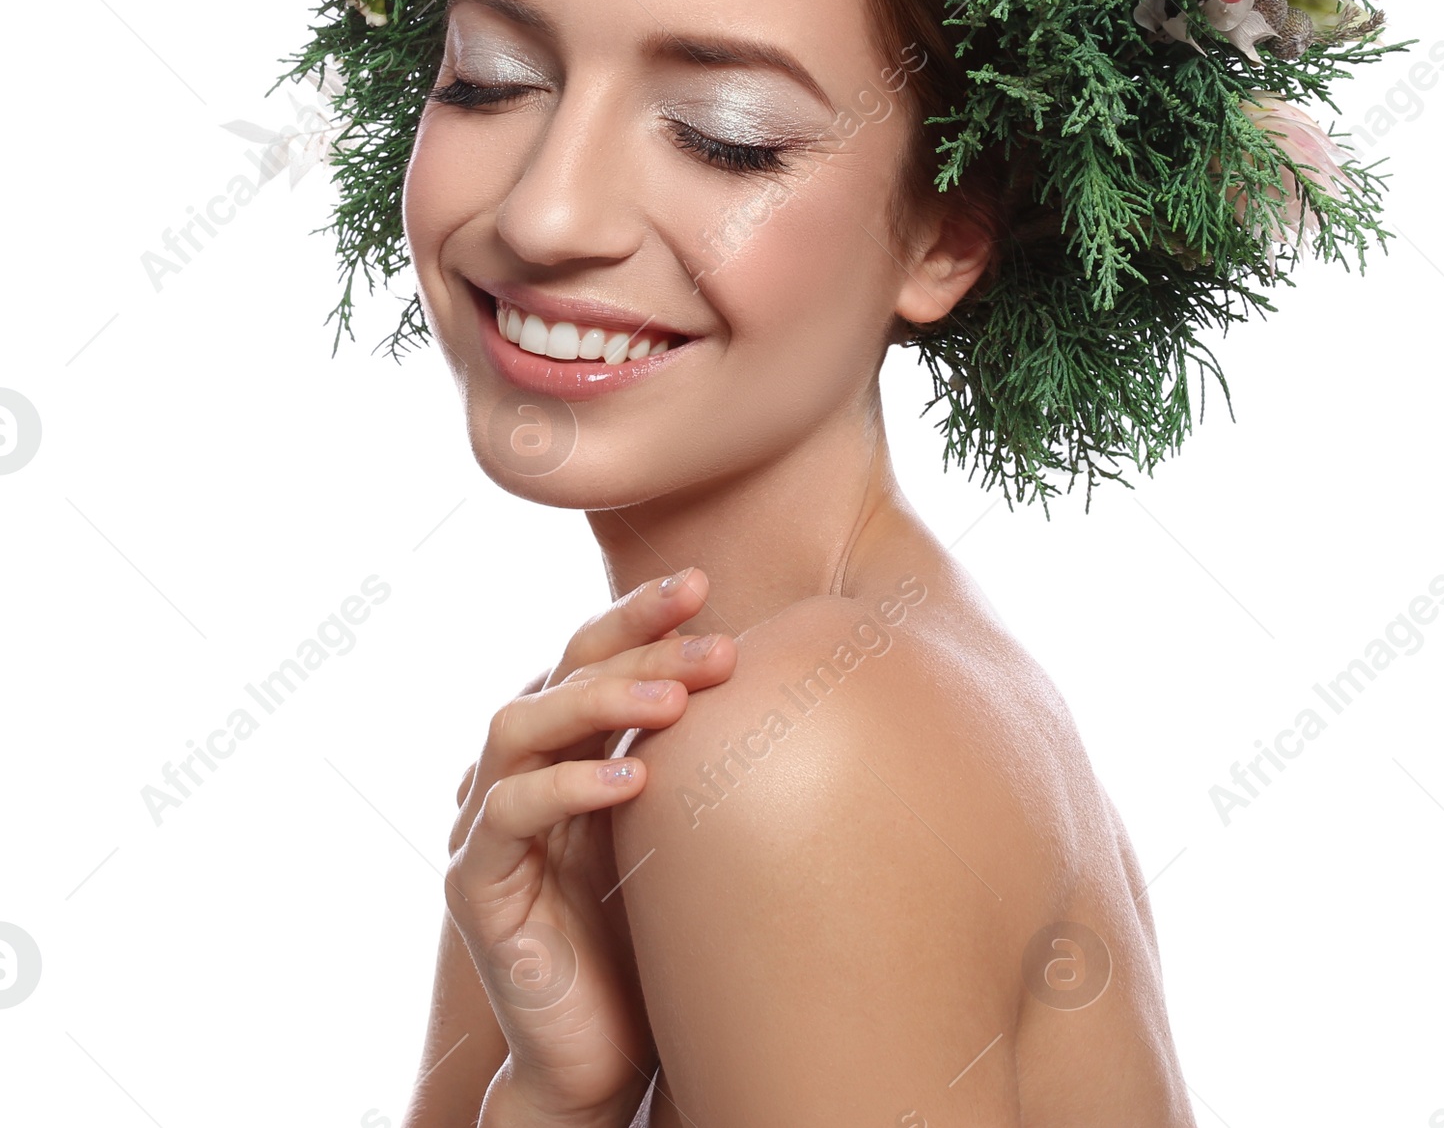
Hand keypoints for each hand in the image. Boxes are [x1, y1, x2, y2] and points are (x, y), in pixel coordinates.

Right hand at [446, 568, 736, 1125]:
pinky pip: (508, 815)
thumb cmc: (649, 935)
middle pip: (559, 674)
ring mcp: (484, 824)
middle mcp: (515, 769)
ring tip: (674, 701)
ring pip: (520, 726)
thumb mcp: (677, 827)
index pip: (589, 654)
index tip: (701, 584)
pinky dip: (567, 787)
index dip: (637, 616)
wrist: (603, 1054)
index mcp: (562, 746)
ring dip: (600, 702)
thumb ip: (691, 756)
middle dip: (634, 646)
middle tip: (712, 639)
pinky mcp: (475, 885)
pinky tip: (632, 779)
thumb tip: (773, 675)